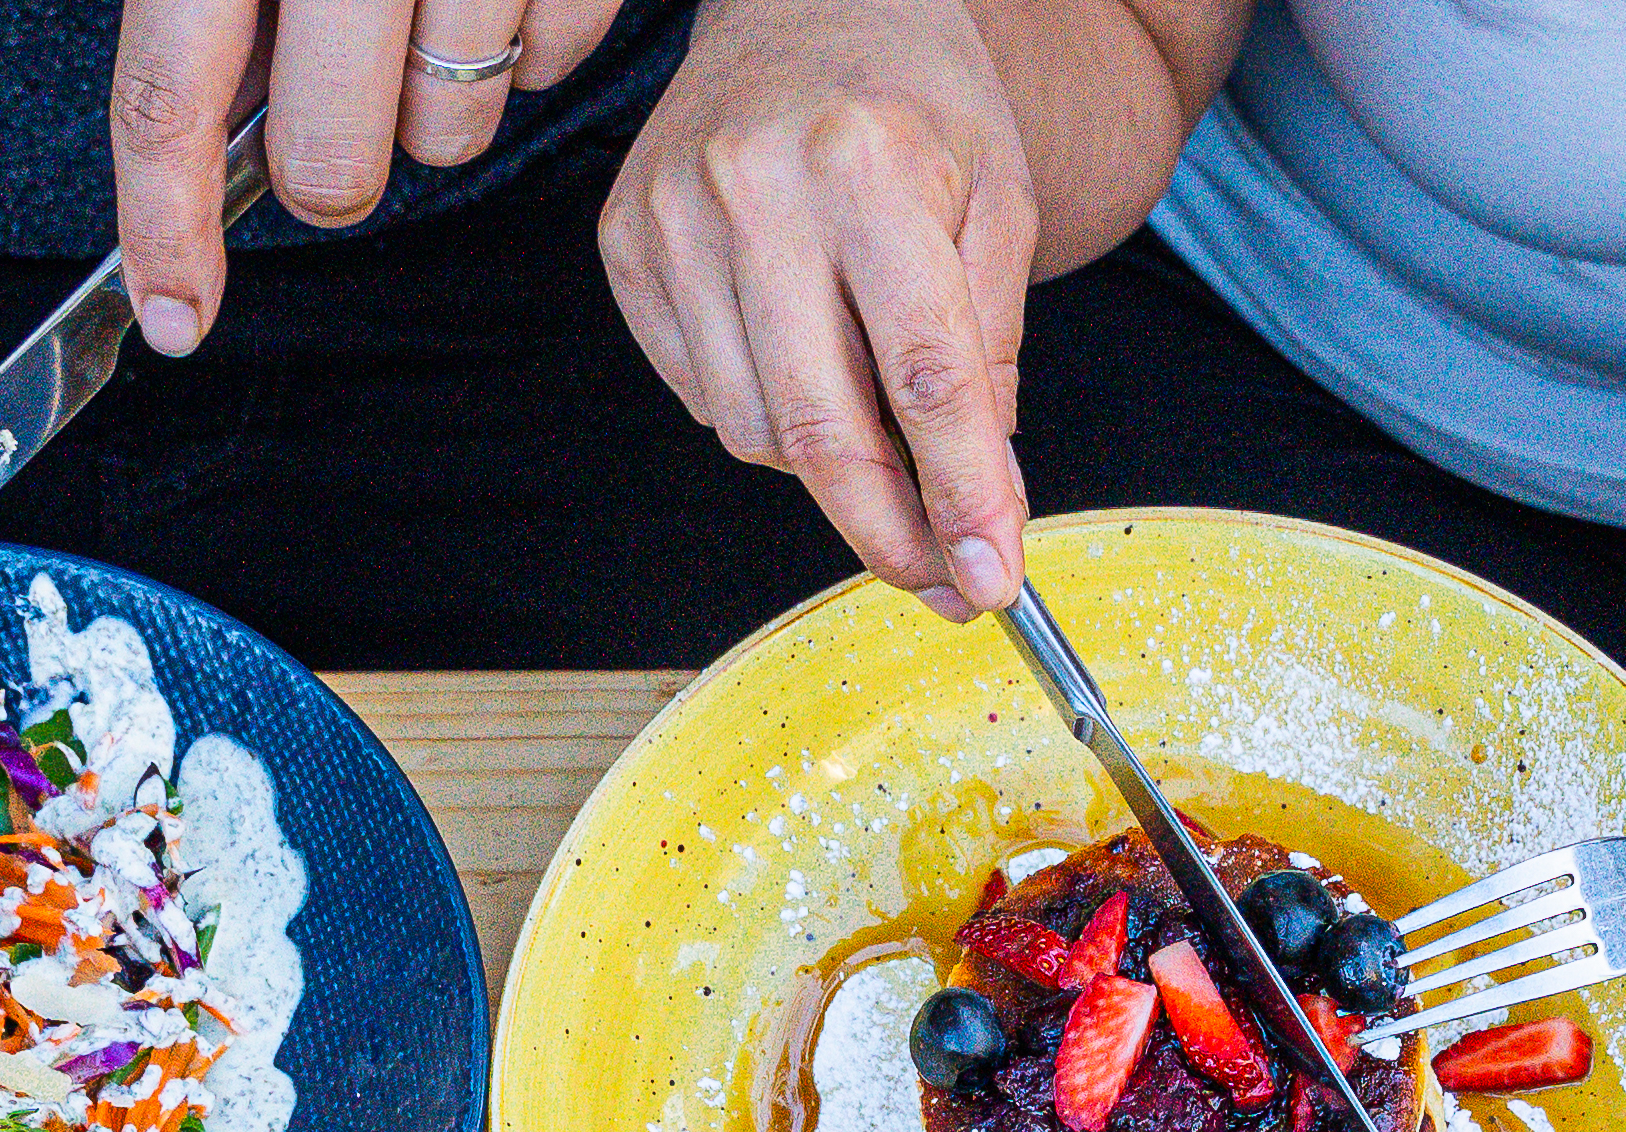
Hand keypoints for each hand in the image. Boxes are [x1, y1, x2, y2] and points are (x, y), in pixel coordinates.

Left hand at [112, 0, 641, 351]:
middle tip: (333, 128)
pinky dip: (533, 49)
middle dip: (329, 171)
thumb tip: (187, 119)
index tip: (174, 314)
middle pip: (332, 152)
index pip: (170, 91)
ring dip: (436, 111)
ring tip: (427, 20)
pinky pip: (558, 59)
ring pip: (454, 128)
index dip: (164, 222)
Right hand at [597, 0, 1044, 607]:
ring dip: (828, 469)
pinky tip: (805, 365)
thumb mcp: (998, 200)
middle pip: (819, 428)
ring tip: (880, 432)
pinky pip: (704, 396)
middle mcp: (756, 189)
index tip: (990, 580)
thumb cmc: (913, 104)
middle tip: (940, 579)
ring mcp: (675, 218)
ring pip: (754, 432)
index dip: (961, 494)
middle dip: (888, 530)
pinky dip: (765, 416)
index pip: (923, 373)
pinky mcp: (626, 244)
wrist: (801, 6)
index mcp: (868, 164)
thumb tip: (984, 505)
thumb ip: (993, 352)